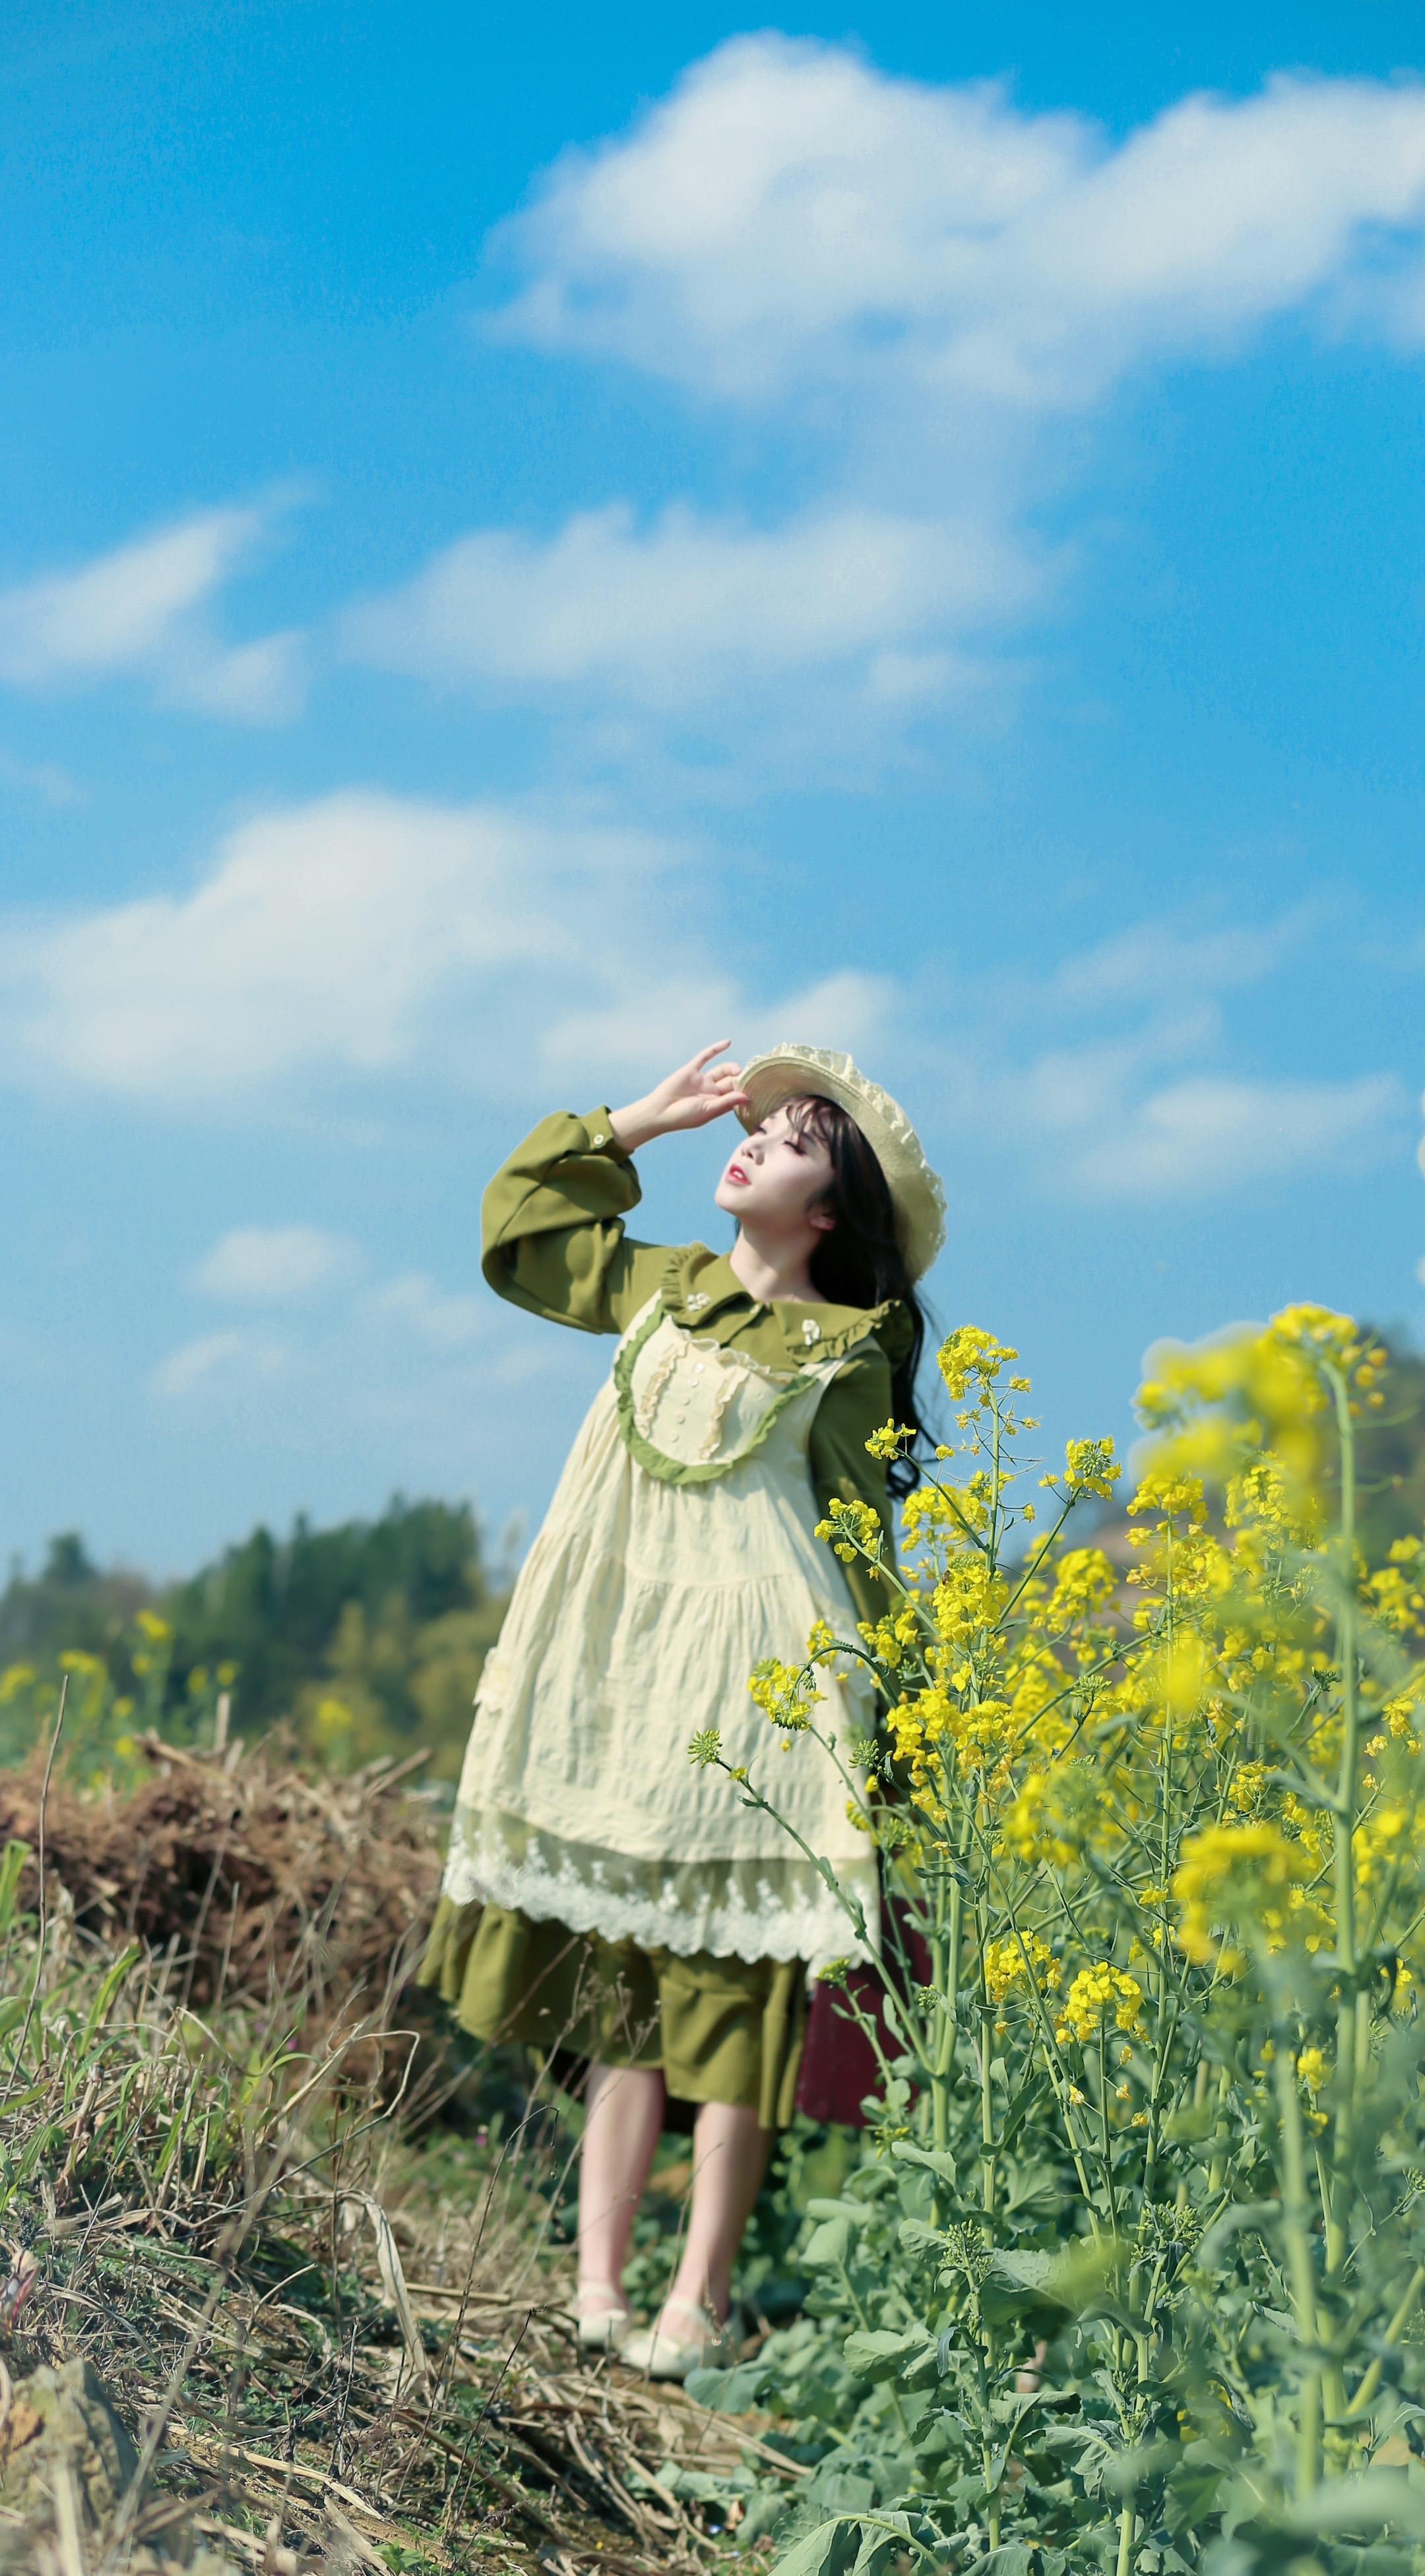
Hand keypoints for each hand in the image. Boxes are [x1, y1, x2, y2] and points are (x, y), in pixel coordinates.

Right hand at [608, 1043, 750, 1151]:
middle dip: (740, 1079)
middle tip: (749, 1077)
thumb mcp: (707, 1110)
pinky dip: (716, 1049)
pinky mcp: (691, 1070)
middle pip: (731, 1082)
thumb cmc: (684, 1116)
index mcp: (717, 1104)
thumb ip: (726, 1102)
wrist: (659, 1111)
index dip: (746, 1091)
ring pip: (722, 1070)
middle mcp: (711, 1091)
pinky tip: (727, 1042)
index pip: (736, 1095)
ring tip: (737, 1069)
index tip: (758, 1089)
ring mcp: (702, 1080)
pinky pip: (705, 1057)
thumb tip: (747, 1096)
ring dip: (731, 1068)